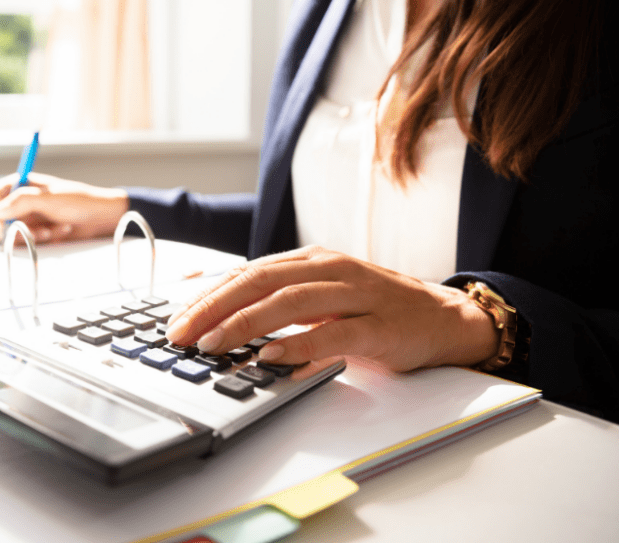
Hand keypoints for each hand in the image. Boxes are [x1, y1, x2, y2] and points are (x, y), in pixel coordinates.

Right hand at [0, 172, 129, 243]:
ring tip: (51, 230)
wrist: (101, 218)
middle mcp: (19, 201)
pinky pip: (25, 243)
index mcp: (20, 184)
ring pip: (10, 234)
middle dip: (16, 226)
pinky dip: (40, 240)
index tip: (7, 216)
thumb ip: (23, 201)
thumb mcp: (51, 198)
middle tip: (34, 227)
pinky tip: (58, 232)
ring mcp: (27, 218)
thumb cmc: (80, 201)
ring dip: (31, 234)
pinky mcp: (35, 233)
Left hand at [164, 246, 499, 371]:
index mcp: (311, 260)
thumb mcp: (321, 294)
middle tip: (182, 334)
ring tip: (214, 344)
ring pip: (291, 302)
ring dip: (246, 323)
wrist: (443, 317)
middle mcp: (330, 270)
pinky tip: (271, 357)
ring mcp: (357, 296)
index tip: (176, 320)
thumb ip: (277, 299)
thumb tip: (218, 315)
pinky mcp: (380, 327)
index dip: (207, 296)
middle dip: (214, 307)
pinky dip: (299, 346)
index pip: (247, 272)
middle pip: (260, 281)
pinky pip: (334, 335)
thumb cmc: (374, 308)